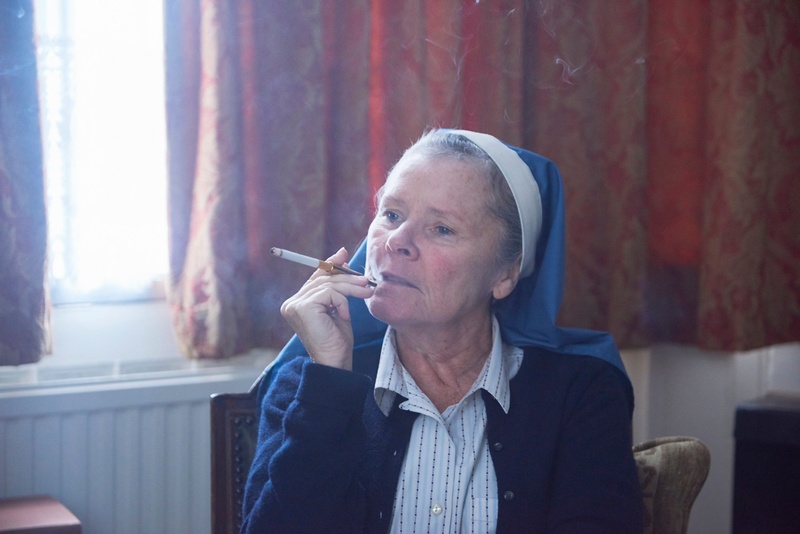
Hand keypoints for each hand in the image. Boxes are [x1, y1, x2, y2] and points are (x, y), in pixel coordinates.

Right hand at [280, 247, 374, 369]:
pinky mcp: (301, 308)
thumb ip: (337, 285)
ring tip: (366, 293)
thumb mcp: (339, 306)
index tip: (344, 254)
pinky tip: (344, 316)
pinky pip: (328, 292)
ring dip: (351, 287)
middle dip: (347, 277)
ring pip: (328, 284)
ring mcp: (294, 305)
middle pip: (322, 278)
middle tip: (367, 281)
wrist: (336, 363)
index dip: (330, 264)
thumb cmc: (338, 340)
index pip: (315, 277)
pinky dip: (342, 301)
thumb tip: (341, 254)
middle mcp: (291, 303)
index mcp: (297, 303)